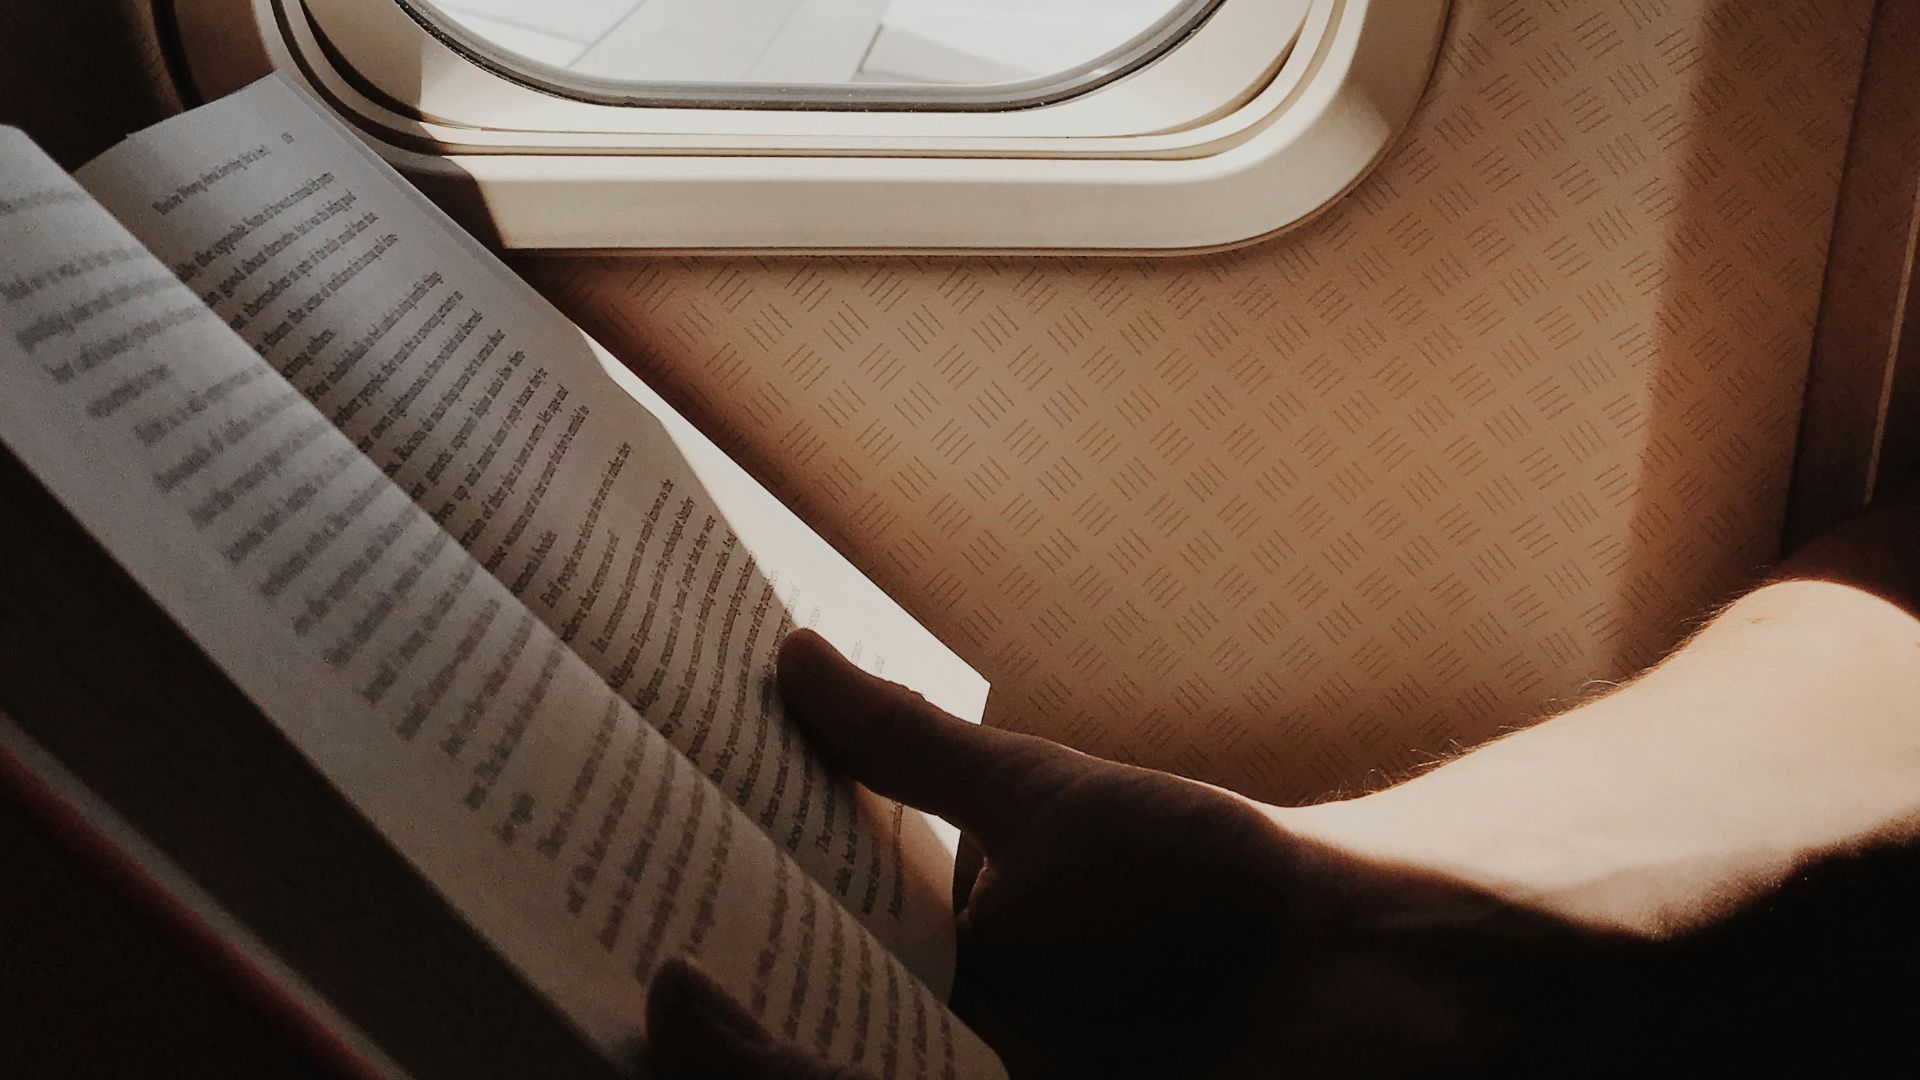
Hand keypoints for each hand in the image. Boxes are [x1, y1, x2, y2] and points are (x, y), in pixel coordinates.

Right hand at [646, 630, 1600, 1079]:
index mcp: (931, 1006)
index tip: (628, 921)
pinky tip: (722, 1020)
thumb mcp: (1039, 808)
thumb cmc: (1208, 887)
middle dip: (700, 1046)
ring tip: (659, 1001)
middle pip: (788, 1073)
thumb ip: (909, 755)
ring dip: (731, 1073)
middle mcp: (943, 1069)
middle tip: (611, 965)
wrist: (1364, 961)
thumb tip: (788, 654)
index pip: (787, 1003)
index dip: (705, 992)